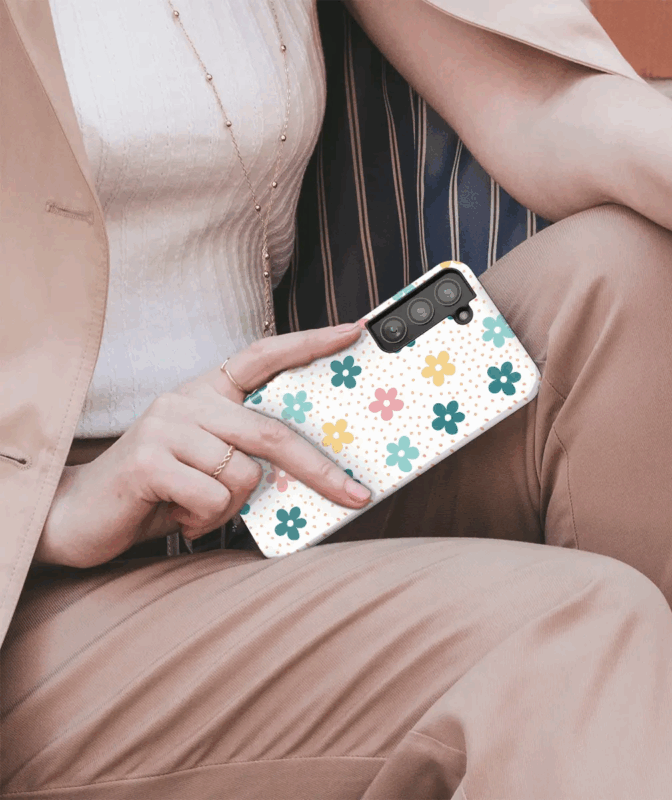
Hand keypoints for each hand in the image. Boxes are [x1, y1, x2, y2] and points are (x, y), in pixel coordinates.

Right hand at [35, 323, 369, 567]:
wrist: (78, 516)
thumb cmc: (159, 490)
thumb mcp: (211, 464)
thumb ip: (249, 454)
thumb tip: (313, 471)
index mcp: (206, 392)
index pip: (263, 355)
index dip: (310, 343)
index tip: (355, 331)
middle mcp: (187, 400)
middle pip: (272, 431)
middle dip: (321, 470)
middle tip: (357, 496)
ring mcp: (165, 425)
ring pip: (244, 474)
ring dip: (231, 508)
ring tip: (197, 508)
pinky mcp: (149, 459)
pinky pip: (213, 497)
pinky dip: (205, 520)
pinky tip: (177, 514)